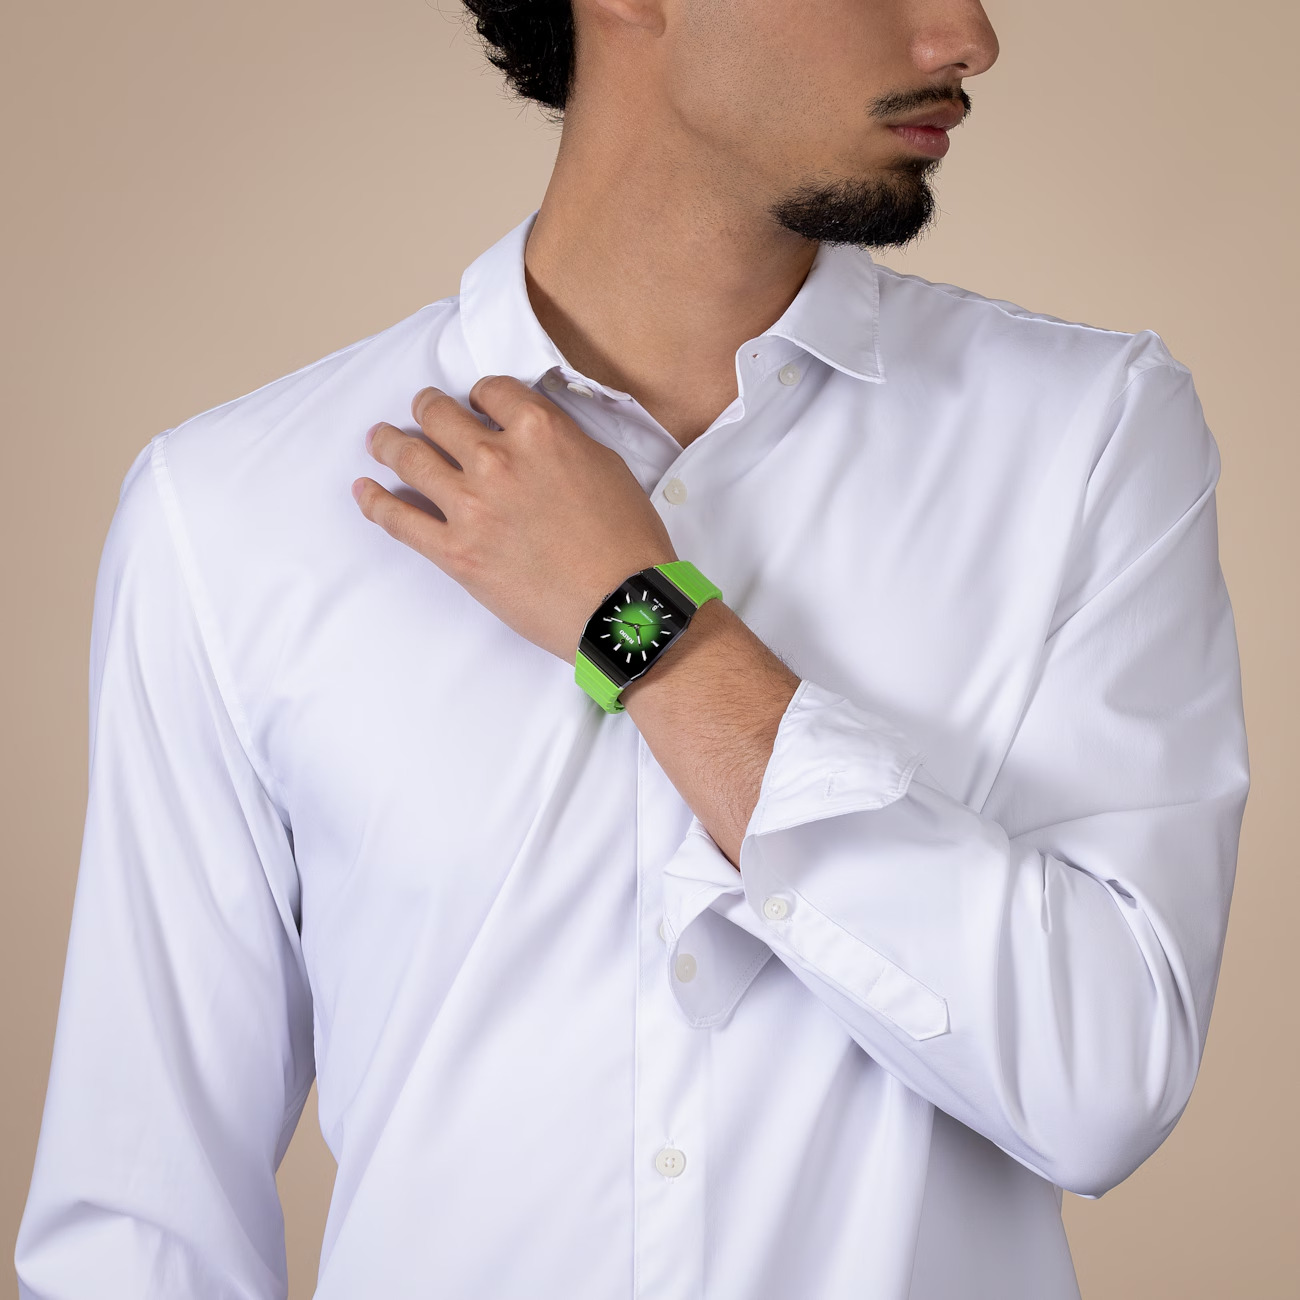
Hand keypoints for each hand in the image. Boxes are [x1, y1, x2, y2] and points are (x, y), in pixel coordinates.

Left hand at [352, 377, 677, 661]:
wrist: (621, 605)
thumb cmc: (627, 542)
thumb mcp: (606, 467)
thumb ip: (562, 442)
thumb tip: (537, 438)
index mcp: (540, 430)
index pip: (490, 390)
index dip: (480, 395)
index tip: (475, 403)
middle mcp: (498, 459)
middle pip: (439, 415)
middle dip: (426, 409)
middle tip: (421, 411)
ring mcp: (470, 505)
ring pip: (409, 457)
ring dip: (388, 443)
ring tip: (379, 439)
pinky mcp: (454, 551)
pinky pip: (398, 519)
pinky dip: (375, 501)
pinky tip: (364, 489)